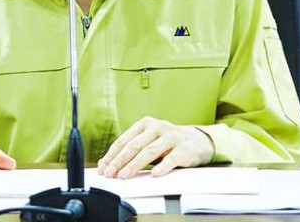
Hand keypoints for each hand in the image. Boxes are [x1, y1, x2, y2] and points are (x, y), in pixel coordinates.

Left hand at [97, 117, 213, 178]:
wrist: (197, 141)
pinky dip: (162, 167)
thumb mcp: (148, 141)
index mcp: (145, 124)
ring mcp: (171, 136)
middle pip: (135, 145)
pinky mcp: (184, 149)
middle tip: (110, 174)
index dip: (112, 155)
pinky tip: (154, 174)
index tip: (103, 168)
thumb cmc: (166, 143)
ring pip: (150, 151)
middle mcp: (157, 127)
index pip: (124, 140)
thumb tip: (106, 165)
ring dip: (135, 165)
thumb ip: (131, 150)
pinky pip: (172, 159)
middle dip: (120, 161)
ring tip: (125, 175)